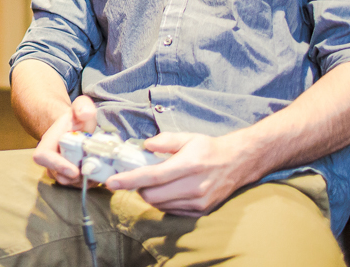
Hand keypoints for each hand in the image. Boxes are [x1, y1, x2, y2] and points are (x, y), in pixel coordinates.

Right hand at [33, 96, 97, 185]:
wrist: (75, 130)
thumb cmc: (76, 119)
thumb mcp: (81, 108)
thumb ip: (82, 106)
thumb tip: (85, 114)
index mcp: (47, 143)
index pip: (43, 157)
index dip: (57, 165)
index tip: (74, 170)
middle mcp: (50, 160)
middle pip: (59, 175)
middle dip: (77, 177)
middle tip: (95, 169)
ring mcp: (59, 171)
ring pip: (70, 183)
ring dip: (85, 180)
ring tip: (100, 170)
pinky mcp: (69, 178)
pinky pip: (78, 185)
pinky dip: (90, 182)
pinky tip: (100, 172)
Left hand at [104, 132, 254, 215]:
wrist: (238, 163)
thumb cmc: (209, 149)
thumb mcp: (188, 137)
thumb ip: (165, 140)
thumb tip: (146, 146)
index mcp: (189, 165)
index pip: (153, 176)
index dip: (129, 180)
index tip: (112, 182)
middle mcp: (194, 187)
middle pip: (152, 196)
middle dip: (139, 188)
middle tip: (139, 177)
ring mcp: (198, 202)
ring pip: (160, 205)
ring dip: (151, 195)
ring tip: (156, 182)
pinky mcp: (201, 212)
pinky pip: (172, 211)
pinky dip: (164, 202)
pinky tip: (169, 190)